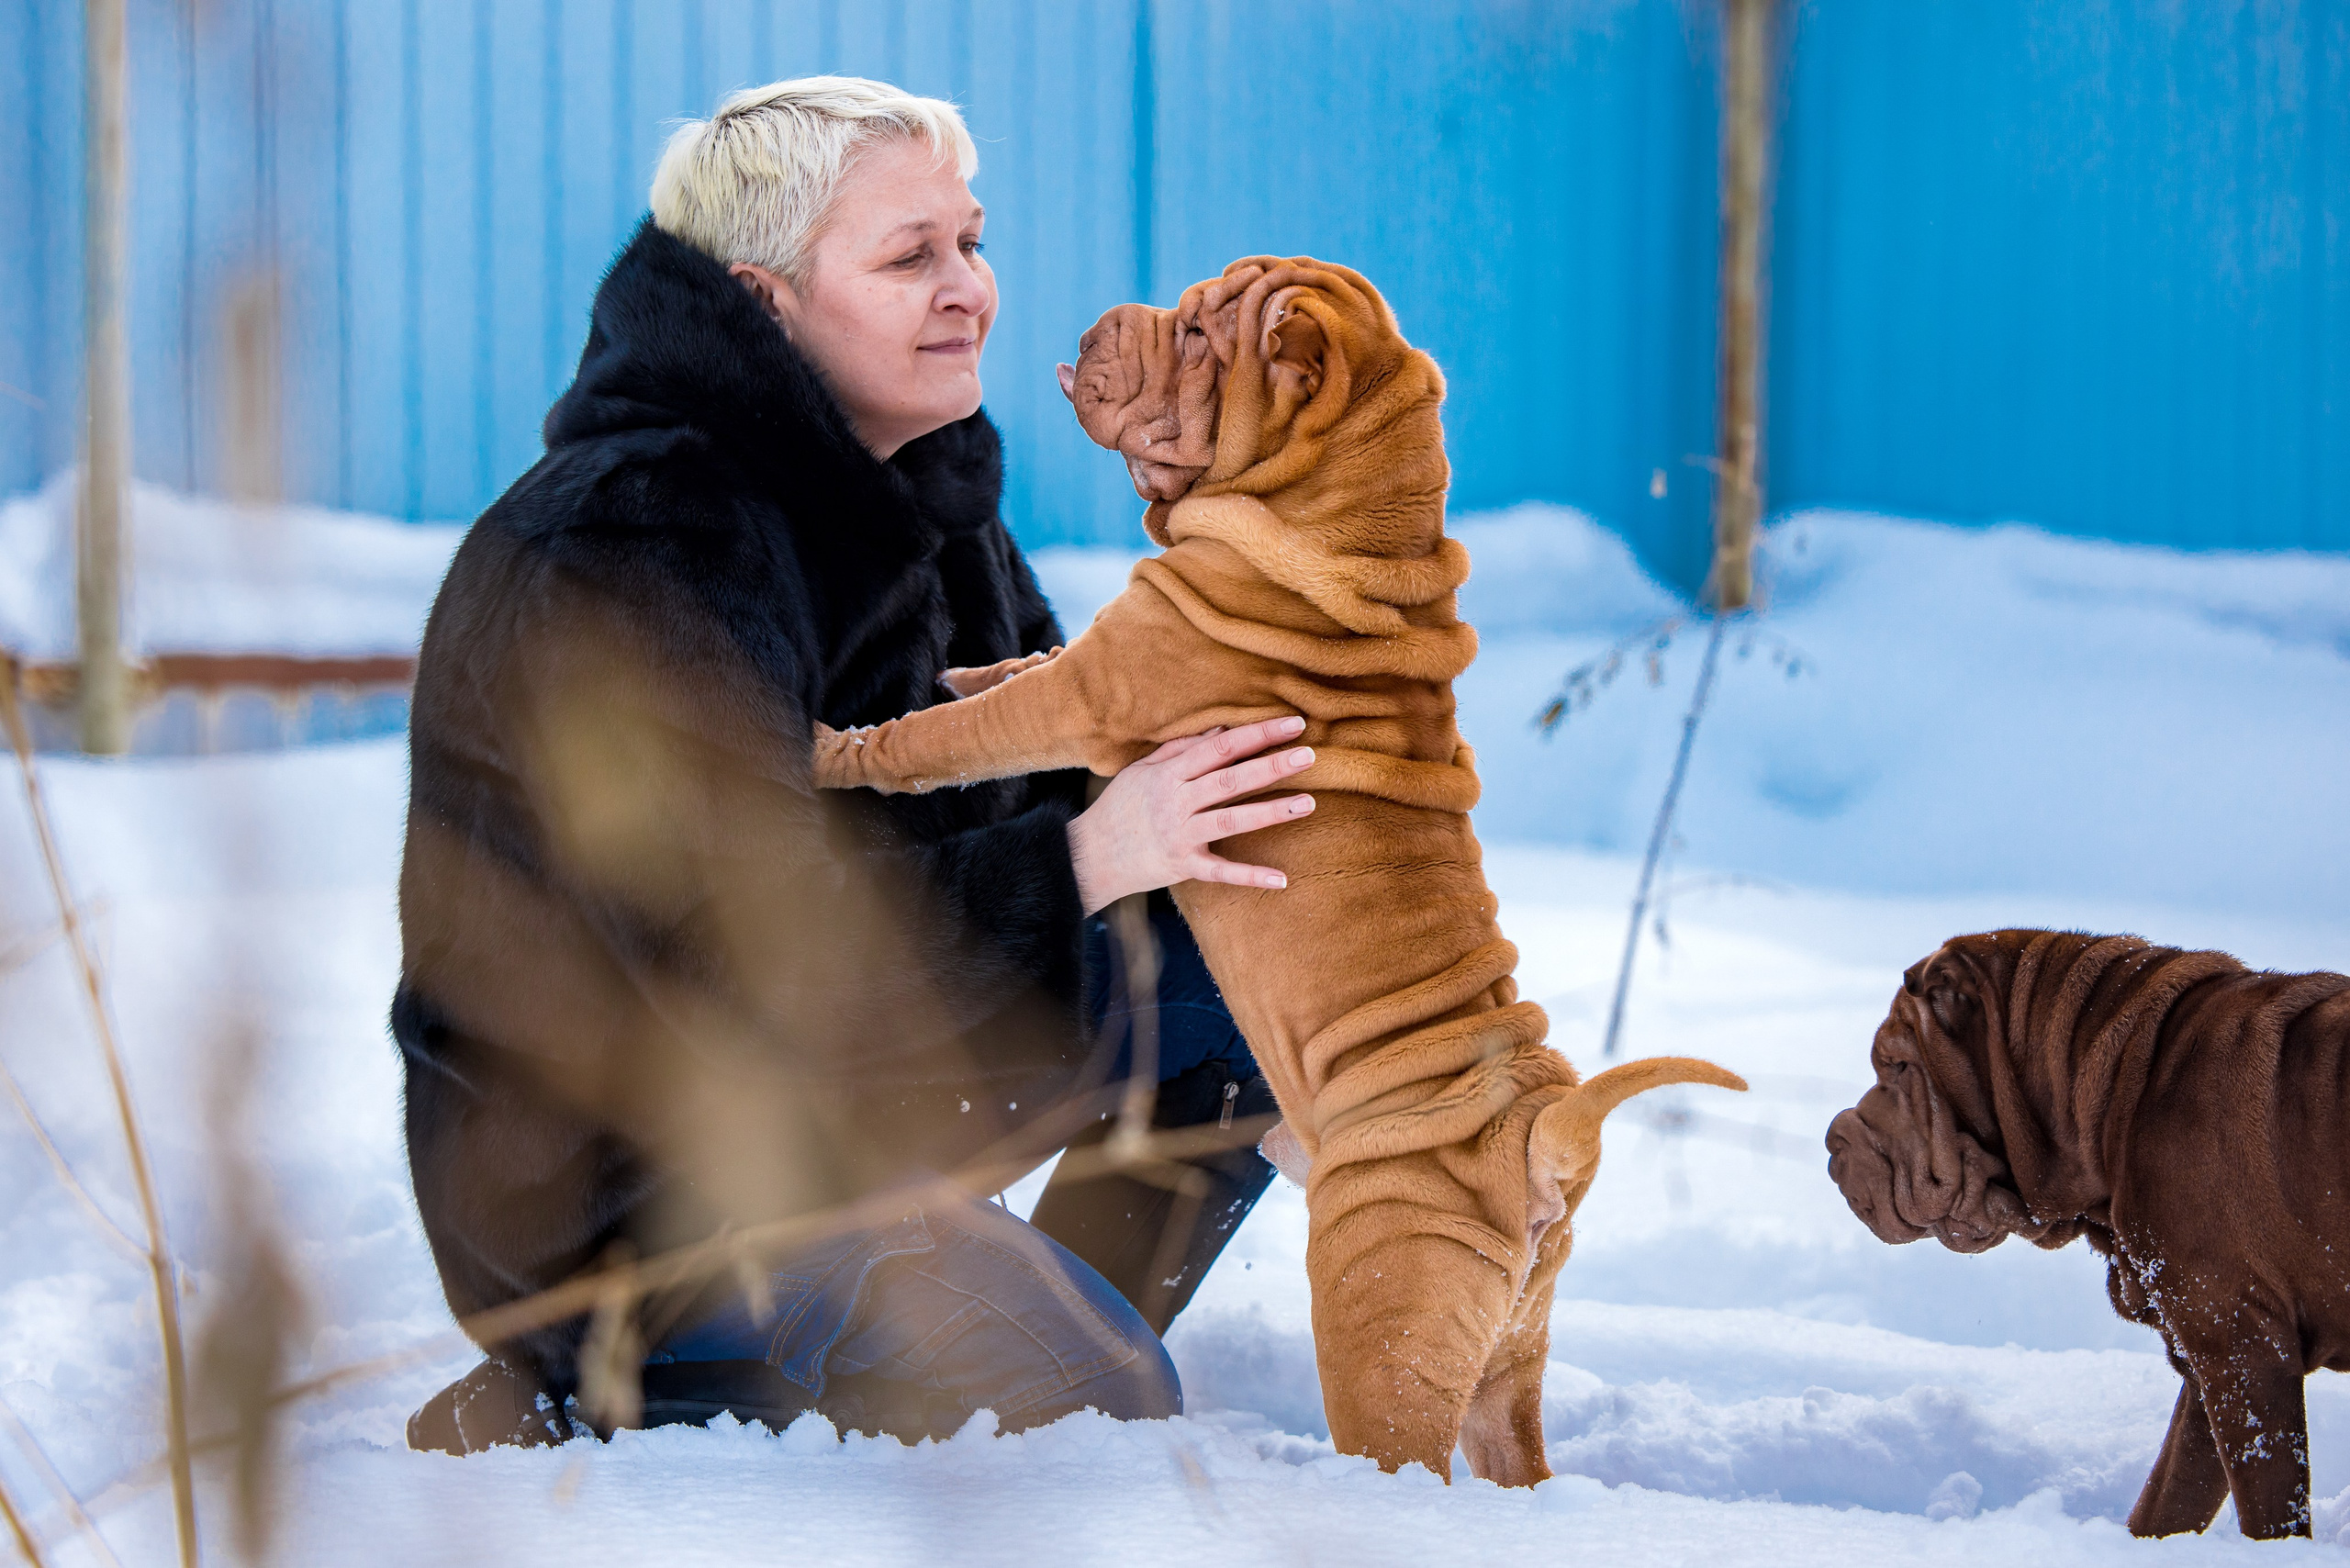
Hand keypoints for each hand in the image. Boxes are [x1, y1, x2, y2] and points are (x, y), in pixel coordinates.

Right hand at [1065, 716, 1315, 914]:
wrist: (1088, 857)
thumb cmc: (1119, 808)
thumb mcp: (1142, 771)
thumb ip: (1181, 749)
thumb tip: (1220, 729)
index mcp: (1169, 774)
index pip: (1220, 748)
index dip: (1257, 734)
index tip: (1292, 724)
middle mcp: (1176, 802)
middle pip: (1231, 780)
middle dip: (1272, 766)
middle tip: (1310, 754)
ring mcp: (1180, 835)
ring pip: (1232, 821)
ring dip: (1272, 812)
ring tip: (1309, 802)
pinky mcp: (1182, 866)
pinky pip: (1221, 872)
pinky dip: (1251, 877)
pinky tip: (1282, 879)